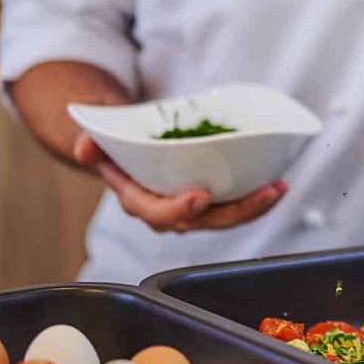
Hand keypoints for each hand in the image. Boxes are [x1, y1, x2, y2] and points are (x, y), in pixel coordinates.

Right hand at [72, 132, 286, 232]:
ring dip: (253, 206)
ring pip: (225, 216)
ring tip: (278, 188)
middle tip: (264, 193)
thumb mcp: (99, 142)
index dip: (179, 209)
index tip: (200, 196)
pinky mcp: (210, 199)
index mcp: (140, 201)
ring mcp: (192, 208)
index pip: (158, 213)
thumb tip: (85, 147)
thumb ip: (92, 144)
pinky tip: (277, 184)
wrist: (126, 151)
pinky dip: (255, 196)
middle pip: (204, 222)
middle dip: (236, 211)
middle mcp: (168, 211)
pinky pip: (234, 204)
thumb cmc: (116, 147)